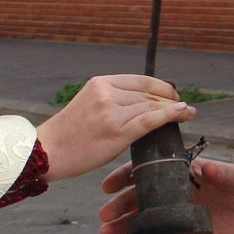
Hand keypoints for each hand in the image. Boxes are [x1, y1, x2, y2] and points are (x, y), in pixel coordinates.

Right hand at [35, 75, 194, 181]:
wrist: (47, 152)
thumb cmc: (68, 134)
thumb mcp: (89, 105)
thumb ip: (114, 100)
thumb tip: (144, 104)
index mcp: (100, 83)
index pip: (141, 80)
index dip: (162, 87)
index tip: (173, 96)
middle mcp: (107, 93)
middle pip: (149, 93)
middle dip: (170, 100)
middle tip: (184, 107)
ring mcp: (111, 111)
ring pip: (152, 107)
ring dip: (174, 109)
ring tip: (187, 113)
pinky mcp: (116, 131)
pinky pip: (149, 120)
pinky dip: (170, 116)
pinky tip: (182, 113)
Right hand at [97, 157, 233, 233]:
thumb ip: (220, 172)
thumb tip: (203, 165)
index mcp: (182, 174)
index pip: (148, 172)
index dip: (126, 177)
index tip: (108, 186)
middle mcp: (175, 194)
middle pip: (140, 199)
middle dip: (120, 208)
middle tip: (104, 219)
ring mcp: (178, 215)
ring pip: (145, 222)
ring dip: (125, 229)